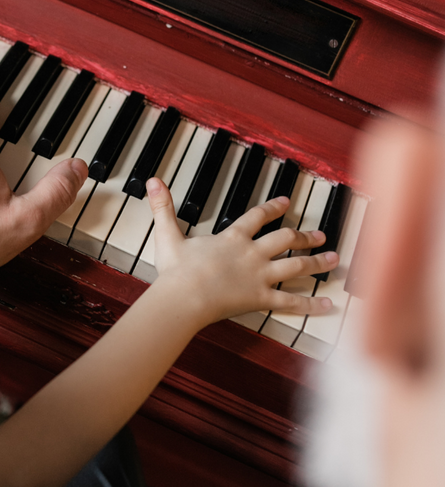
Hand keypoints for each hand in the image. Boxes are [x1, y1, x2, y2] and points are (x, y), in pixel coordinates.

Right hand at [146, 177, 338, 327]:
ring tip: (333, 260)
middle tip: (320, 235)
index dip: (273, 208)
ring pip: (295, 266)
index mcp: (232, 238)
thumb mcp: (167, 235)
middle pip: (285, 240)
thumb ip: (163, 207)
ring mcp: (259, 276)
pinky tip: (327, 305)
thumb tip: (153, 181)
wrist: (184, 297)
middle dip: (304, 236)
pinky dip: (310, 304)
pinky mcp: (261, 298)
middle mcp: (252, 254)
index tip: (286, 202)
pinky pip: (291, 302)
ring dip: (316, 263)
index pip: (258, 217)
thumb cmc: (176, 270)